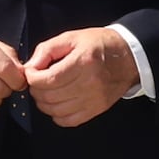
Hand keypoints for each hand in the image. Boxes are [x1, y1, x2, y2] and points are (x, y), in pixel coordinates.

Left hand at [18, 28, 139, 127]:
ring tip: (46, 92)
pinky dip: (57, 115)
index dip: (32, 78)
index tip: (32, 73)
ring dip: (44, 103)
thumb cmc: (99, 44)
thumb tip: (30, 67)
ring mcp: (93, 99)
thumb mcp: (71, 37)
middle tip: (37, 82)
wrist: (128, 56)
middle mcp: (89, 83)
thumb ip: (47, 50)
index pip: (48, 80)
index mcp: (82, 62)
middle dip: (36, 90)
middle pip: (49, 97)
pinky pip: (69, 121)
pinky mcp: (97, 109)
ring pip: (56, 111)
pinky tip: (58, 104)